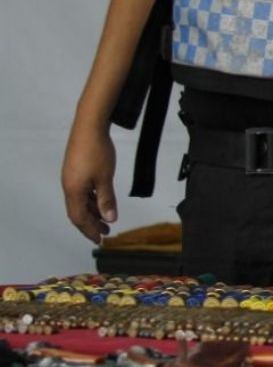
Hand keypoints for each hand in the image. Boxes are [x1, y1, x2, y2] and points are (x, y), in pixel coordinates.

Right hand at [61, 127, 117, 243]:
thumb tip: (110, 219)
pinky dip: (91, 200)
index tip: (100, 239)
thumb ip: (106, 199)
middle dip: (91, 224)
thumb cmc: (97, 151)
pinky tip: (101, 201)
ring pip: (80, 201)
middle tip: (105, 233)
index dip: (89, 230)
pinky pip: (82, 192)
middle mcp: (69, 186)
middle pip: (78, 212)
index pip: (79, 218)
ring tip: (105, 219)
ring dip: (92, 212)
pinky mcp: (76, 170)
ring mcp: (72, 178)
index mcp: (73, 191)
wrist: (89, 127)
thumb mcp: (105, 177)